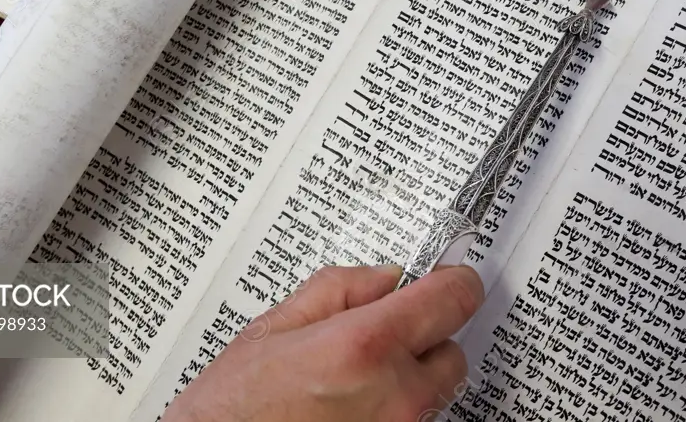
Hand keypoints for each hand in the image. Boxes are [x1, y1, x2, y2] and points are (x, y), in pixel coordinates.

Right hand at [164, 265, 484, 421]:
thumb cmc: (232, 409)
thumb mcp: (275, 327)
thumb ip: (341, 289)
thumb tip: (387, 277)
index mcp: (364, 346)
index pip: (453, 299)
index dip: (451, 282)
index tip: (444, 278)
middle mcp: (394, 396)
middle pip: (453, 352)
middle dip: (425, 337)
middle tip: (380, 335)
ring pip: (435, 393)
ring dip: (409, 378)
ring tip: (352, 379)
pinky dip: (395, 409)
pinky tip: (349, 406)